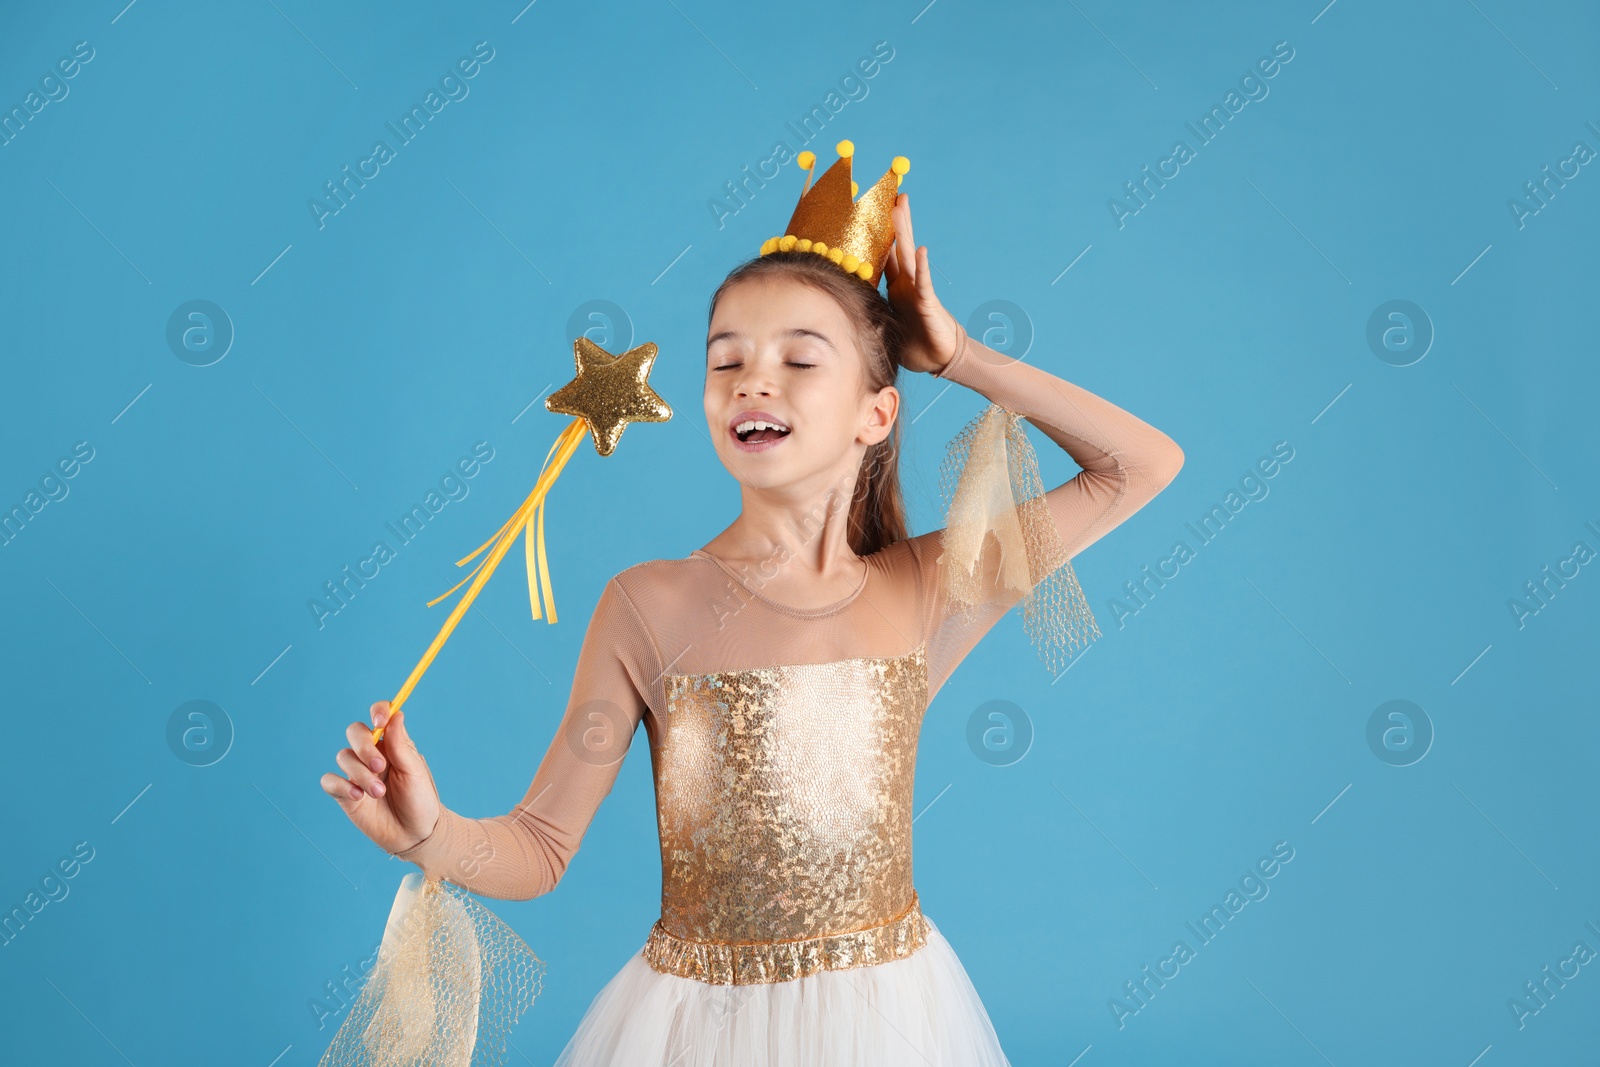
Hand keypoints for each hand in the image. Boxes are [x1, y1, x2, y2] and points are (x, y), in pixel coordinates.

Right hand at [320, 701, 440, 854]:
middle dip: (364, 746)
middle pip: (355, 732)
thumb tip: (396, 714)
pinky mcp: (345, 794)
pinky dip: (341, 785)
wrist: (415, 835)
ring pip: (343, 757)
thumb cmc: (419, 800)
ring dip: (360, 774)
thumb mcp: (414, 771)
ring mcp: (357, 774)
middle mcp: (372, 755)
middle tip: (380, 766)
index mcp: (392, 744)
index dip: (377, 712)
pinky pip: (329, 781)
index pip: (380, 717)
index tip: (380, 722)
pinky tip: (358, 797)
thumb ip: (400, 745)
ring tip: (379, 792)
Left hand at [882, 192, 962, 375]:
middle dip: (894, 220)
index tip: (872, 212)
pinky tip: (920, 250)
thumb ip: (871, 316)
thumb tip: (845, 314)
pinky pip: (923, 283)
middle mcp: (906, 284)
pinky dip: (922, 267)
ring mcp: (917, 290)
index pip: (884, 256)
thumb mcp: (886, 326)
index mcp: (895, 288)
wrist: (939, 358)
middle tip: (892, 193)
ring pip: (907, 256)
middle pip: (897, 246)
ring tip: (901, 207)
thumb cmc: (914, 344)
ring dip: (903, 232)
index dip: (878, 235)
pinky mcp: (927, 304)